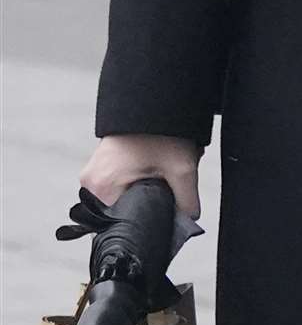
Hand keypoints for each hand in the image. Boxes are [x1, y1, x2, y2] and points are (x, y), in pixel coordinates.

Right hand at [79, 134, 203, 219]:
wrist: (152, 98)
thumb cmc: (161, 131)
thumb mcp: (182, 169)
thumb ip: (186, 203)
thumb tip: (187, 222)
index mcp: (102, 189)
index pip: (121, 226)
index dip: (145, 224)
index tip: (162, 212)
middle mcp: (90, 184)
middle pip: (121, 212)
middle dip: (146, 204)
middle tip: (163, 184)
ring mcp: (92, 174)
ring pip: (121, 198)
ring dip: (141, 191)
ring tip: (157, 172)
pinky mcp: (99, 165)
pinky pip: (117, 184)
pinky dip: (135, 180)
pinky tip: (150, 166)